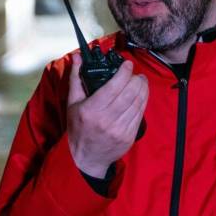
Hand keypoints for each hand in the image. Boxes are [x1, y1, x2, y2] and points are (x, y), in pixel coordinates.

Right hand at [67, 52, 147, 177]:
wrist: (86, 158)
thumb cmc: (78, 128)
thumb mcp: (72, 103)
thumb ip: (76, 78)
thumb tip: (78, 57)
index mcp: (91, 110)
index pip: (114, 86)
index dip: (124, 73)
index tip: (127, 64)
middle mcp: (106, 120)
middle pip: (130, 93)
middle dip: (137, 79)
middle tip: (136, 73)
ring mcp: (119, 129)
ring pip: (138, 103)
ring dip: (143, 89)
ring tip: (141, 81)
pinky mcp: (129, 136)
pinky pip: (140, 114)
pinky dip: (143, 101)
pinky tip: (141, 95)